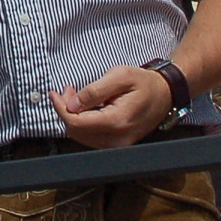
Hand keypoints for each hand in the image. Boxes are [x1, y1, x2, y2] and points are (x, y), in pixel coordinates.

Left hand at [50, 65, 172, 148]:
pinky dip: (83, 123)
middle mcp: (117, 139)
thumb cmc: (144, 82)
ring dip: (73, 117)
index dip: (61, 108)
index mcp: (117, 121)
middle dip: (66, 111)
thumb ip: (93, 91)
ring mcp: (119, 144)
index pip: (76, 123)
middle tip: (68, 91)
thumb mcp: (119, 76)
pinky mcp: (118, 144)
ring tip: (76, 96)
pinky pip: (92, 138)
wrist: (166, 94)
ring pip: (82, 137)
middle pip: (76, 132)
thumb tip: (71, 105)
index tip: (54, 93)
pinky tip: (85, 108)